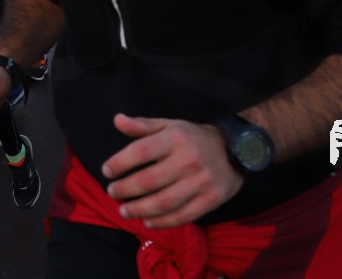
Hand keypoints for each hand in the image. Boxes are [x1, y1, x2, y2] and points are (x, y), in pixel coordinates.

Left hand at [100, 114, 243, 228]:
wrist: (234, 151)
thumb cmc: (193, 138)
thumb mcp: (169, 125)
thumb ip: (142, 125)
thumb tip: (117, 120)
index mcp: (175, 138)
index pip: (141, 151)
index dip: (120, 163)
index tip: (106, 171)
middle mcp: (189, 160)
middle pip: (149, 180)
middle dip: (126, 190)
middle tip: (112, 193)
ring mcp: (201, 182)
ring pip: (164, 202)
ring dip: (140, 210)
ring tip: (125, 211)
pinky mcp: (211, 199)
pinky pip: (183, 216)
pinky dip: (162, 222)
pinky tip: (147, 221)